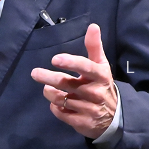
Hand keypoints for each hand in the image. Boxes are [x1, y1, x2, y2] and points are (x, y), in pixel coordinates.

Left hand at [30, 23, 116, 138]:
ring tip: (47, 87)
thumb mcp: (101, 66)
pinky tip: (55, 103)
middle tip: (35, 73)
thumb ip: (94, 47)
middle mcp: (96, 92)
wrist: (113, 115)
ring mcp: (89, 109)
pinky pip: (61, 113)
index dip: (71, 62)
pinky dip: (54, 107)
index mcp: (101, 76)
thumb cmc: (101, 85)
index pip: (86, 67)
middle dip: (49, 78)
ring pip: (61, 99)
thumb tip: (93, 26)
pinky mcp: (82, 122)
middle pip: (67, 84)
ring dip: (50, 92)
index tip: (55, 59)